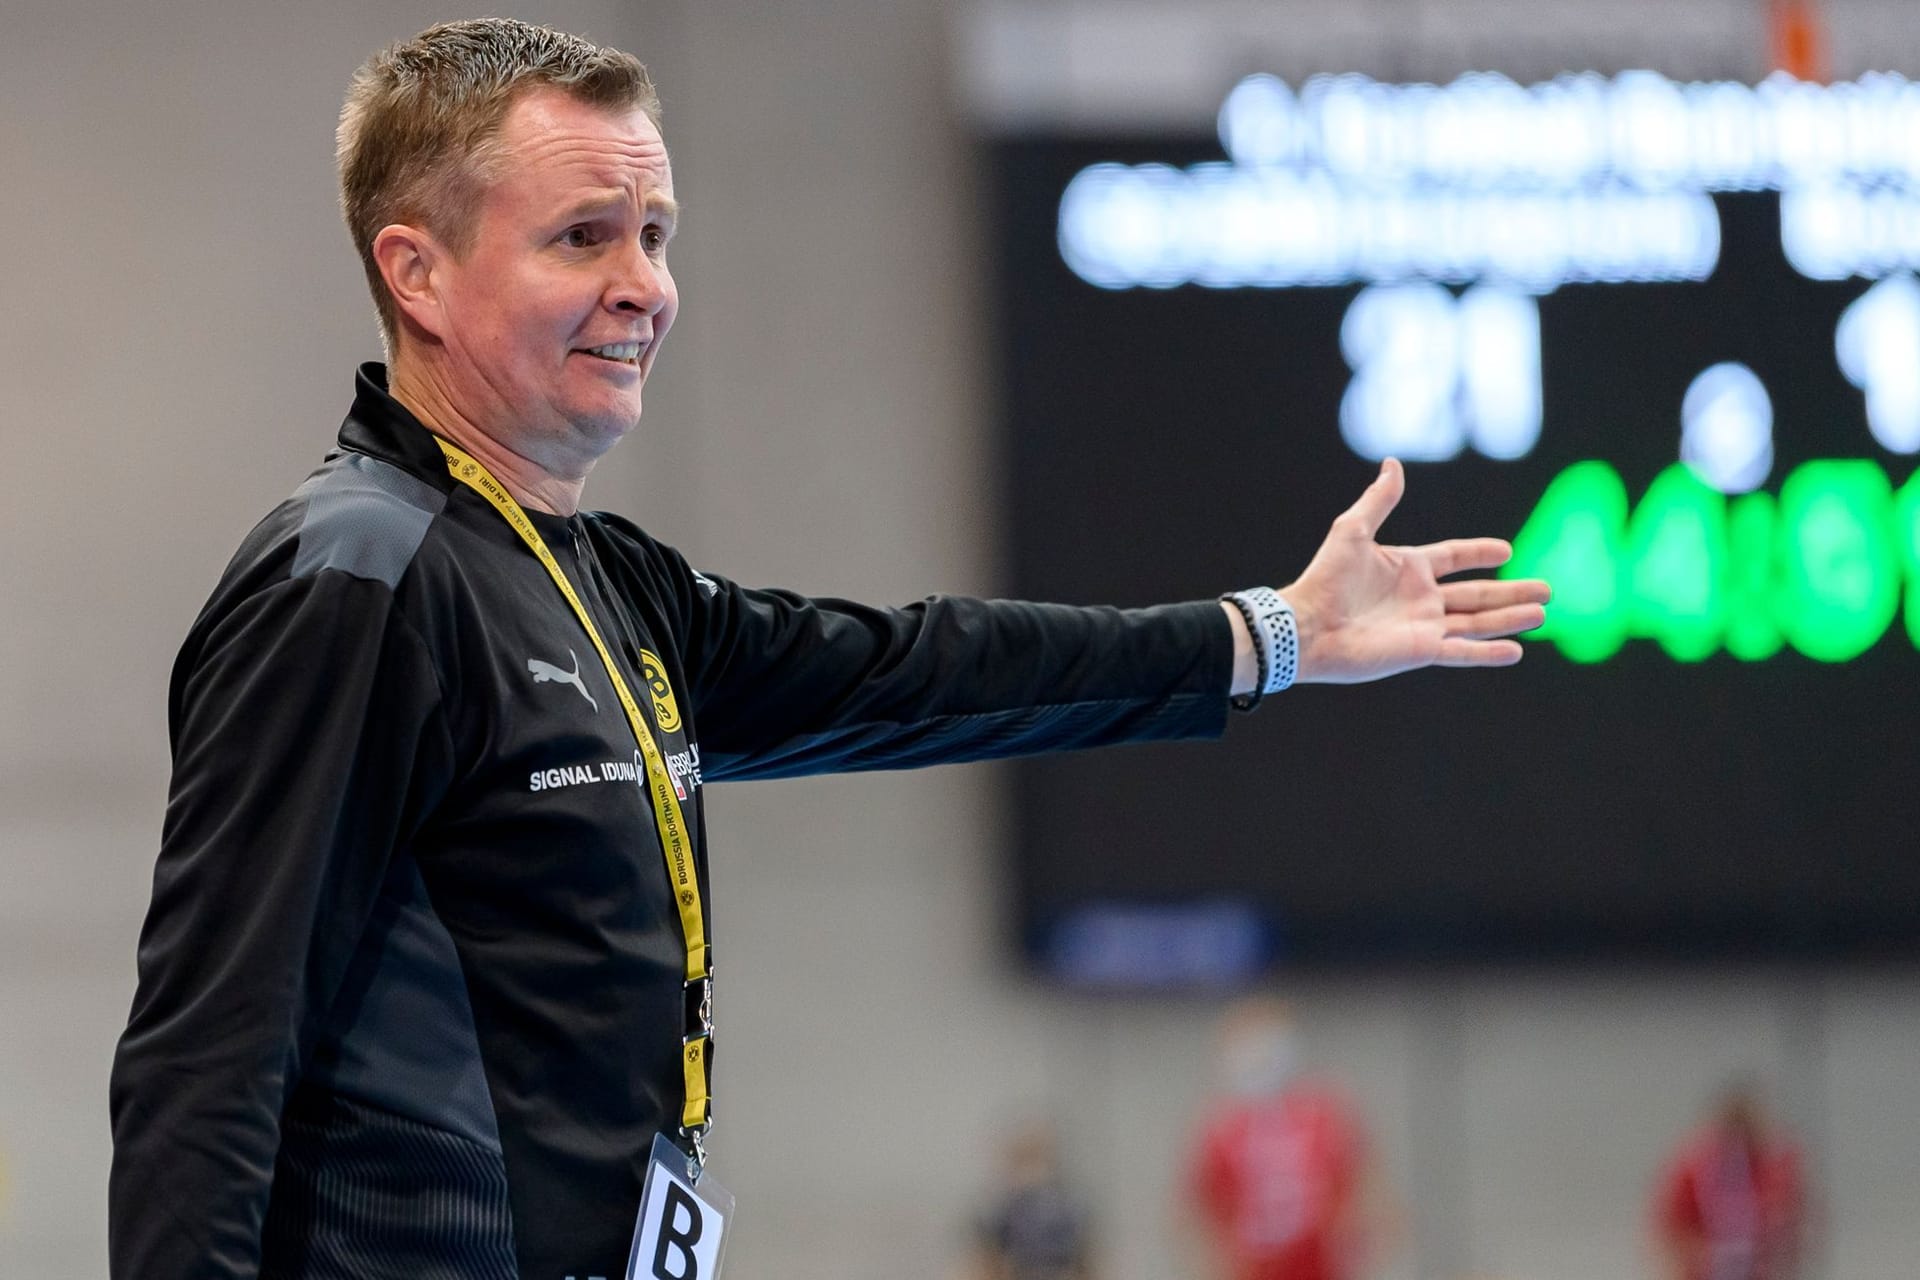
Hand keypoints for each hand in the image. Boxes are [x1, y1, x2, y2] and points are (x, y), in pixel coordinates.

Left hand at [1283, 458, 1549, 683]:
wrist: (1306, 627)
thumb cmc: (1325, 578)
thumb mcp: (1353, 530)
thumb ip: (1379, 499)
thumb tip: (1392, 463)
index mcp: (1409, 567)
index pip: (1455, 557)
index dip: (1480, 552)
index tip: (1507, 550)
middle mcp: (1421, 598)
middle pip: (1477, 593)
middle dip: (1512, 591)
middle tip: (1548, 588)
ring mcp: (1423, 626)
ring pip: (1477, 622)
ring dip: (1510, 617)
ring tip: (1541, 613)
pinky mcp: (1420, 651)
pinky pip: (1462, 652)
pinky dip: (1488, 653)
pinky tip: (1516, 651)